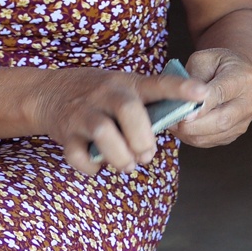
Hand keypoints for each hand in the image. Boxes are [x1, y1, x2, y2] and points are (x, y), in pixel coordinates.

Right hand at [37, 69, 211, 175]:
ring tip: (128, 165)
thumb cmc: (98, 95)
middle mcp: (105, 94)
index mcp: (127, 84)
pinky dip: (91, 167)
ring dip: (121, 156)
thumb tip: (178, 127)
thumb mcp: (123, 88)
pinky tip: (98, 166)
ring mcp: (83, 112)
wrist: (48, 93)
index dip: (181, 89)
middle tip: (147, 155)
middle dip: (142, 138)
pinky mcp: (65, 133)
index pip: (158, 83)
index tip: (203, 95)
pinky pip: (78, 155)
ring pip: (103, 132)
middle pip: (128, 110)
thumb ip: (147, 105)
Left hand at [170, 47, 251, 147]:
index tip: (184, 112)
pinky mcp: (235, 134)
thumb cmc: (216, 64)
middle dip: (192, 125)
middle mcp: (249, 102)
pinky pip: (211, 141)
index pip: (220, 94)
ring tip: (172, 124)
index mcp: (243, 78)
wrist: (236, 72)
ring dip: (189, 134)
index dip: (201, 106)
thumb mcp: (203, 59)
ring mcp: (244, 121)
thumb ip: (194, 79)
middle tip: (171, 121)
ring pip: (214, 135)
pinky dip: (192, 137)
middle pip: (221, 121)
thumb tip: (183, 103)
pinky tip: (181, 128)